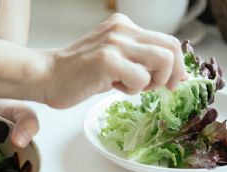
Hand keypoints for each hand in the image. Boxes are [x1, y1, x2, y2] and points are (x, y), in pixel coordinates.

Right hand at [41, 13, 188, 108]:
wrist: (48, 75)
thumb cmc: (79, 73)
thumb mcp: (113, 58)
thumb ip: (136, 59)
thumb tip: (166, 73)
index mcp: (124, 26)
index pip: (167, 41)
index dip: (178, 64)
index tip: (173, 82)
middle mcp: (122, 29)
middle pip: (172, 48)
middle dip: (174, 74)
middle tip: (164, 89)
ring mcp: (115, 43)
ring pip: (163, 60)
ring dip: (155, 81)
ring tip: (134, 87)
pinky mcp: (107, 60)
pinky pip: (141, 78)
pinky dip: (133, 90)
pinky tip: (114, 88)